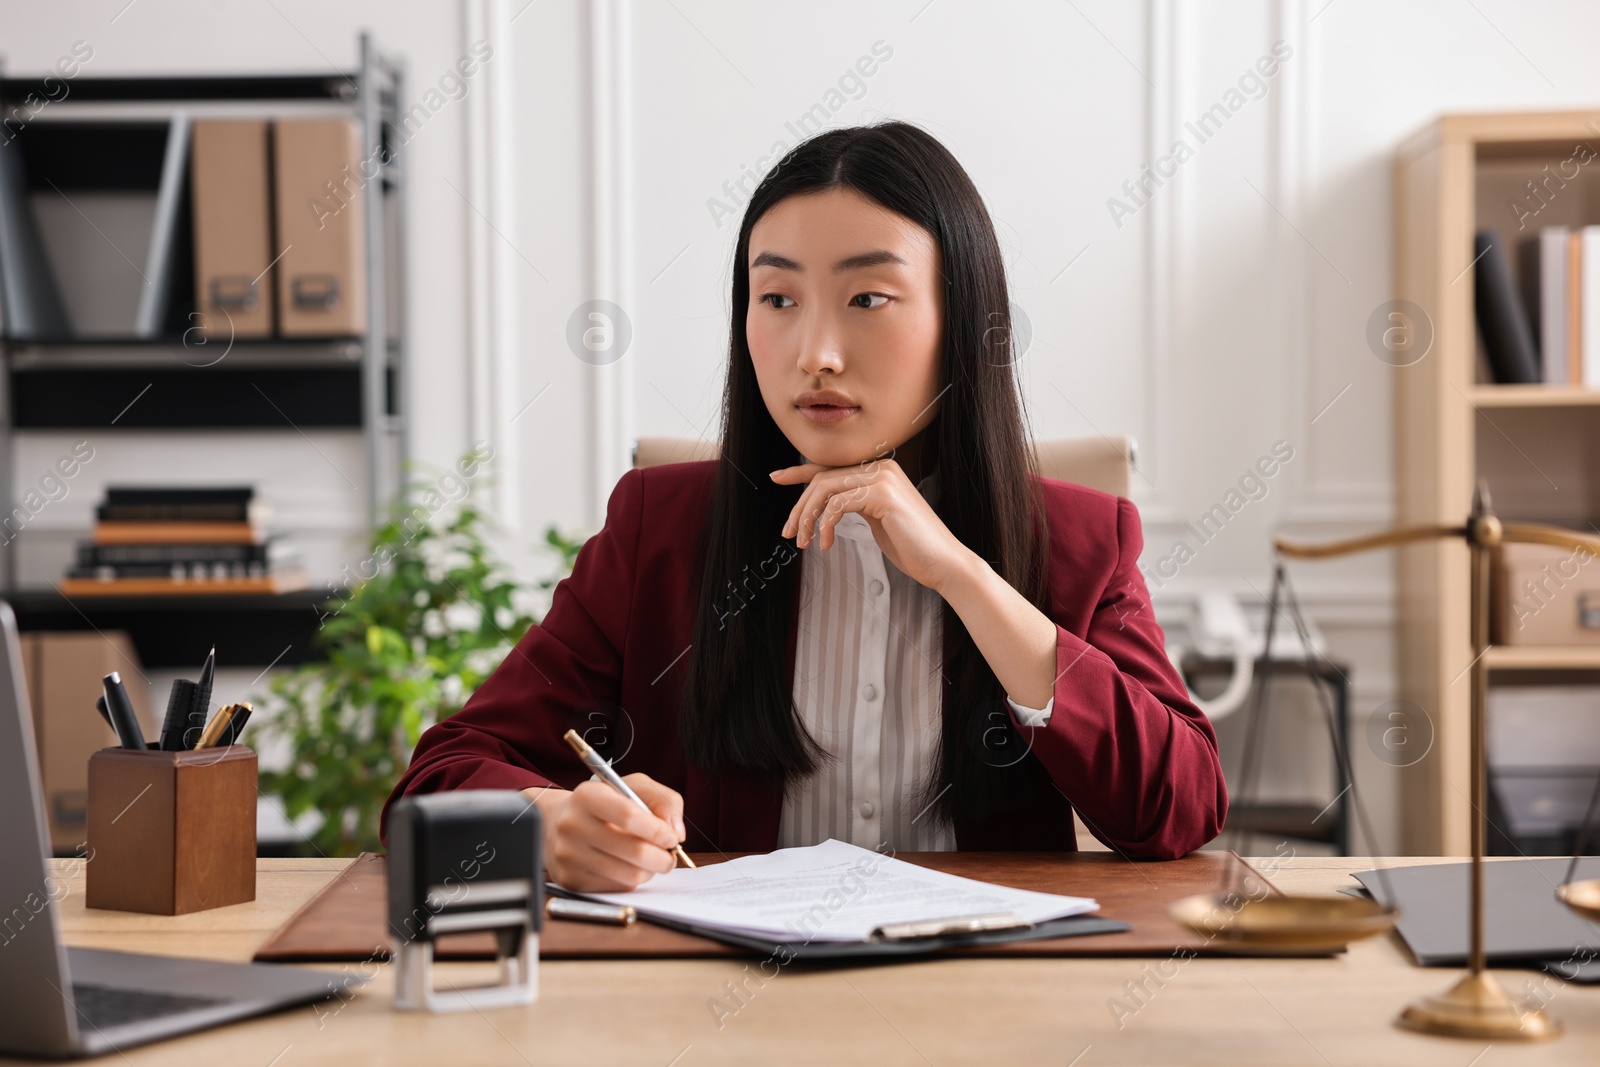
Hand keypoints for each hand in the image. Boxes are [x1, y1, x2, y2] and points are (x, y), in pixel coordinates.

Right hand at [522, 773, 686, 890]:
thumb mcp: (634, 787)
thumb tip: (676, 833)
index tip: (672, 838)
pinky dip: (632, 880)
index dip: (657, 830)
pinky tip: (629, 867)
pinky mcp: (570, 880)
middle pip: (633, 851)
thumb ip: (663, 801)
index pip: (628, 816)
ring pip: (628, 875)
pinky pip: (616, 888)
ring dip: (650, 871)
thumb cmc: (605, 803)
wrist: (558, 823)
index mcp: (588, 796)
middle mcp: (573, 825)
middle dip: (662, 857)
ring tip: (652, 860)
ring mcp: (569, 855)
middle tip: (670, 856)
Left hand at [770, 456, 972, 593]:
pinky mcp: (883, 496)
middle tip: (789, 533)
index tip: (776, 478)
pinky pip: (837, 505)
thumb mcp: (877, 519)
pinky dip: (824, 526)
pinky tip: (825, 544)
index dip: (799, 472)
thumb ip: (856, 504)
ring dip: (807, 518)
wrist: (943, 563)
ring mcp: (882, 479)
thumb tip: (826, 506)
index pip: (831, 467)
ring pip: (825, 489)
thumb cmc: (912, 546)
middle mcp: (881, 467)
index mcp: (879, 470)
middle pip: (822, 479)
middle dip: (799, 507)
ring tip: (803, 542)